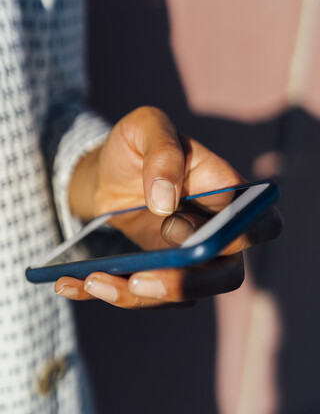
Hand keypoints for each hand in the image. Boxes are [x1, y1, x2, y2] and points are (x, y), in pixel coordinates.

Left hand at [55, 107, 281, 307]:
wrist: (104, 174)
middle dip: (185, 283)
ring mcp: (187, 256)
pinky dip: (111, 296)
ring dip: (141, 298)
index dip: (239, 236)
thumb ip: (162, 150)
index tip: (184, 230)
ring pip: (184, 295)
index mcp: (224, 191)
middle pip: (226, 275)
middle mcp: (213, 229)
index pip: (261, 222)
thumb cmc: (133, 146)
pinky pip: (147, 297)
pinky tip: (72, 284)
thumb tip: (166, 202)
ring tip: (94, 281)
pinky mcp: (159, 272)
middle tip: (138, 278)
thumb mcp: (143, 127)